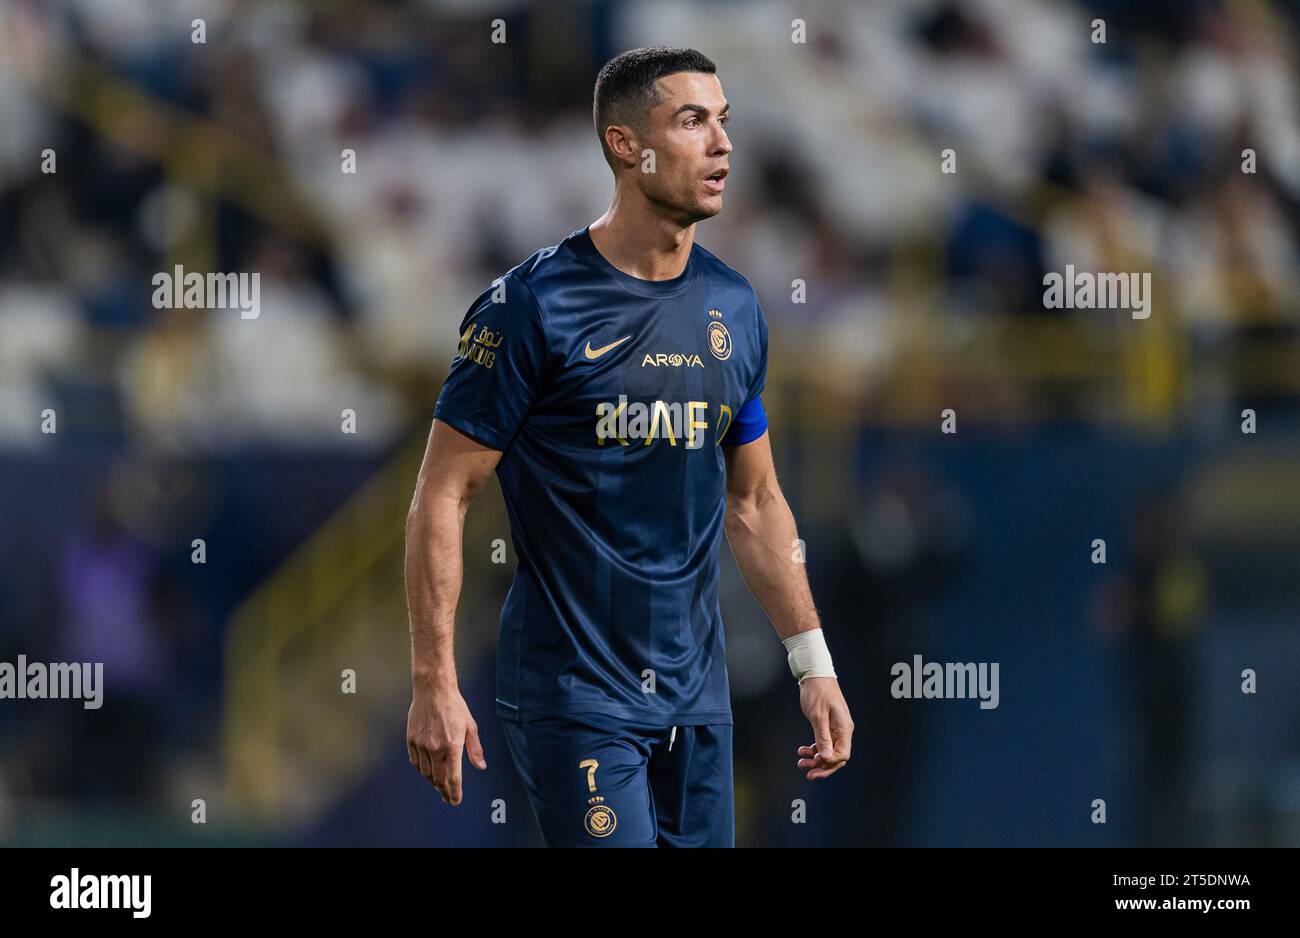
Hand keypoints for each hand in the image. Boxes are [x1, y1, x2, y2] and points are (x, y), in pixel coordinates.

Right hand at [406, 684, 486, 804]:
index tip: (455, 801)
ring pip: (426, 772)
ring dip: (433, 782)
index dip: (454, 792)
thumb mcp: (470, 726)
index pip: (453, 778)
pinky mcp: (411, 740)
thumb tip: (481, 767)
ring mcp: (421, 745)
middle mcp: (435, 749)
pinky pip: (415, 762)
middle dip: (444, 791)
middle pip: (439, 779)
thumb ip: (474, 749)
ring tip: (439, 785)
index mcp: (452, 746)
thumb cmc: (455, 706)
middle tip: (448, 798)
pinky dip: (422, 770)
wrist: (433, 690)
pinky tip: (427, 771)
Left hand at [796, 677, 852, 779]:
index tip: (814, 761)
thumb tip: (826, 758)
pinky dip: (814, 750)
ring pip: (829, 752)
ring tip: (801, 763)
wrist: (815, 675)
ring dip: (816, 760)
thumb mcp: (818, 716)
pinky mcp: (829, 727)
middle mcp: (843, 731)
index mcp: (844, 728)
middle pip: (837, 757)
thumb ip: (822, 737)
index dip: (829, 762)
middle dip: (822, 766)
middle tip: (807, 772)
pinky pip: (824, 744)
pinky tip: (803, 751)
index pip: (843, 754)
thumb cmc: (817, 692)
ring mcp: (836, 729)